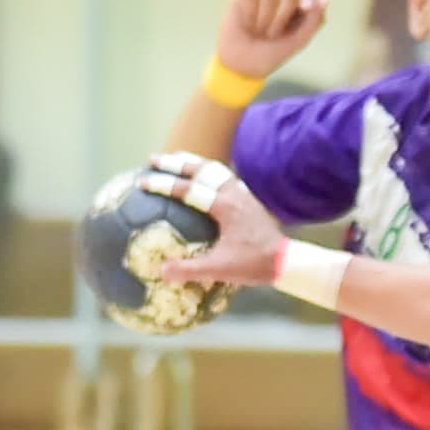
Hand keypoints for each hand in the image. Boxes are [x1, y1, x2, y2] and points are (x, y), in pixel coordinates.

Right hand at [139, 161, 283, 286]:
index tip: (144, 181)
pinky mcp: (247, 198)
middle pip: (201, 169)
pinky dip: (208, 171)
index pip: (188, 189)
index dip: (164, 185)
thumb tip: (160, 270)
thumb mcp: (219, 269)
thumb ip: (189, 269)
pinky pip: (224, 177)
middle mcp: (233, 193)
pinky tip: (202, 176)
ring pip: (214, 169)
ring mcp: (242, 193)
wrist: (286, 261)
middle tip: (152, 159)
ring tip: (175, 158)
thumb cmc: (253, 264)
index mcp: (224, 206)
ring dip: (193, 162)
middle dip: (175, 162)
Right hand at [216, 0, 327, 80]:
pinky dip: (250, 15)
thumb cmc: (273, 53)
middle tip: (273, 35)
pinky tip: (247, 23)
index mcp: (301, 4)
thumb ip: (313, 21)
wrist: (244, 65)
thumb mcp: (298, 42)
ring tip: (259, 31)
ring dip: (265, 20)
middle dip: (282, 18)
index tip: (305, 8)